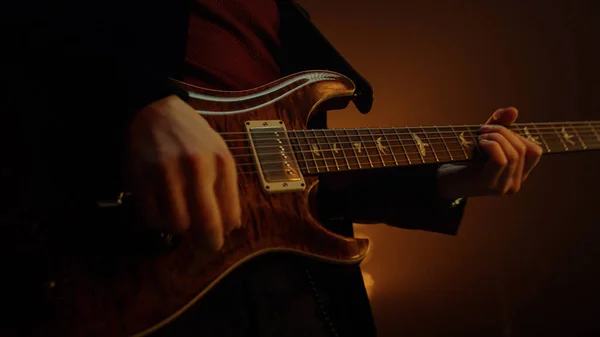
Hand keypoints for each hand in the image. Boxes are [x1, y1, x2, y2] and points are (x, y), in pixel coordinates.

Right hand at [128, 95, 240, 250]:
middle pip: (206, 225)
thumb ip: (226, 186)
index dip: (226, 232)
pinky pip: (152, 217)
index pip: (230, 214)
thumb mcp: (219, 153)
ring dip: (180, 228)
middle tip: (206, 247)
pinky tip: (161, 207)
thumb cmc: (191, 136)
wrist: (154, 110)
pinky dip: (157, 220)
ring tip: (180, 216)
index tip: (220, 235)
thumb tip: (230, 226)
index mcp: (220, 161)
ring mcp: (166, 172)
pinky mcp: (140, 177)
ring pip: (177, 225)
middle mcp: (196, 167)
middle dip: (208, 244)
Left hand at [437, 107, 542, 198]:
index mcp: (518, 174)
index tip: (497, 130)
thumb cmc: (464, 158)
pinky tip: (479, 144)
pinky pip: (501, 160)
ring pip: (513, 154)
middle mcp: (514, 184)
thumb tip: (513, 110)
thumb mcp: (485, 138)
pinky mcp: (488, 185)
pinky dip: (491, 145)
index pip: (535, 151)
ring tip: (480, 136)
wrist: (442, 178)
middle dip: (503, 132)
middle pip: (522, 149)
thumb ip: (500, 124)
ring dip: (496, 137)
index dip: (518, 135)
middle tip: (482, 129)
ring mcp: (503, 187)